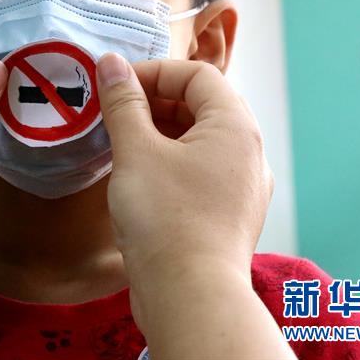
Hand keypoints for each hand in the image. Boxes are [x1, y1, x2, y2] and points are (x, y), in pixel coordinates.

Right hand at [96, 55, 273, 318]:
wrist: (189, 296)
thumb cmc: (165, 219)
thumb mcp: (135, 151)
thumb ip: (123, 102)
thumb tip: (110, 63)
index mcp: (235, 126)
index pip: (197, 74)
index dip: (153, 72)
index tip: (115, 86)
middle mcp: (249, 152)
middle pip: (202, 105)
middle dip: (154, 102)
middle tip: (114, 114)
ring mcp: (243, 186)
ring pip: (200, 140)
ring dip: (160, 133)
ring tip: (122, 145)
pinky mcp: (229, 214)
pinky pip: (201, 171)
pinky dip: (170, 162)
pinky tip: (140, 178)